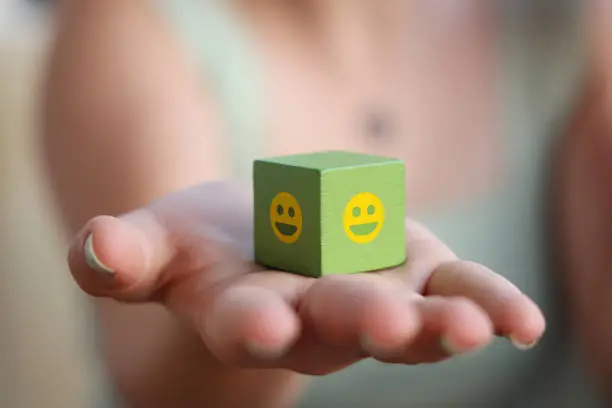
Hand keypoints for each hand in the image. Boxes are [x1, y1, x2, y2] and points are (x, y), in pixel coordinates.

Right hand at [69, 182, 544, 374]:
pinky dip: (487, 302)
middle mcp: (315, 320)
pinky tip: (519, 323)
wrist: (263, 244)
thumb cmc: (204, 248)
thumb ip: (123, 256)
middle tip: (386, 322)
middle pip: (337, 324)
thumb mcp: (157, 244)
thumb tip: (94, 248)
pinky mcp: (414, 271)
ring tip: (475, 330)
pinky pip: (455, 289)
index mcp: (248, 313)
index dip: (252, 325)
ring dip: (440, 326)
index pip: (245, 325)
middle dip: (361, 321)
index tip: (260, 324)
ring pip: (409, 320)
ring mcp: (371, 298)